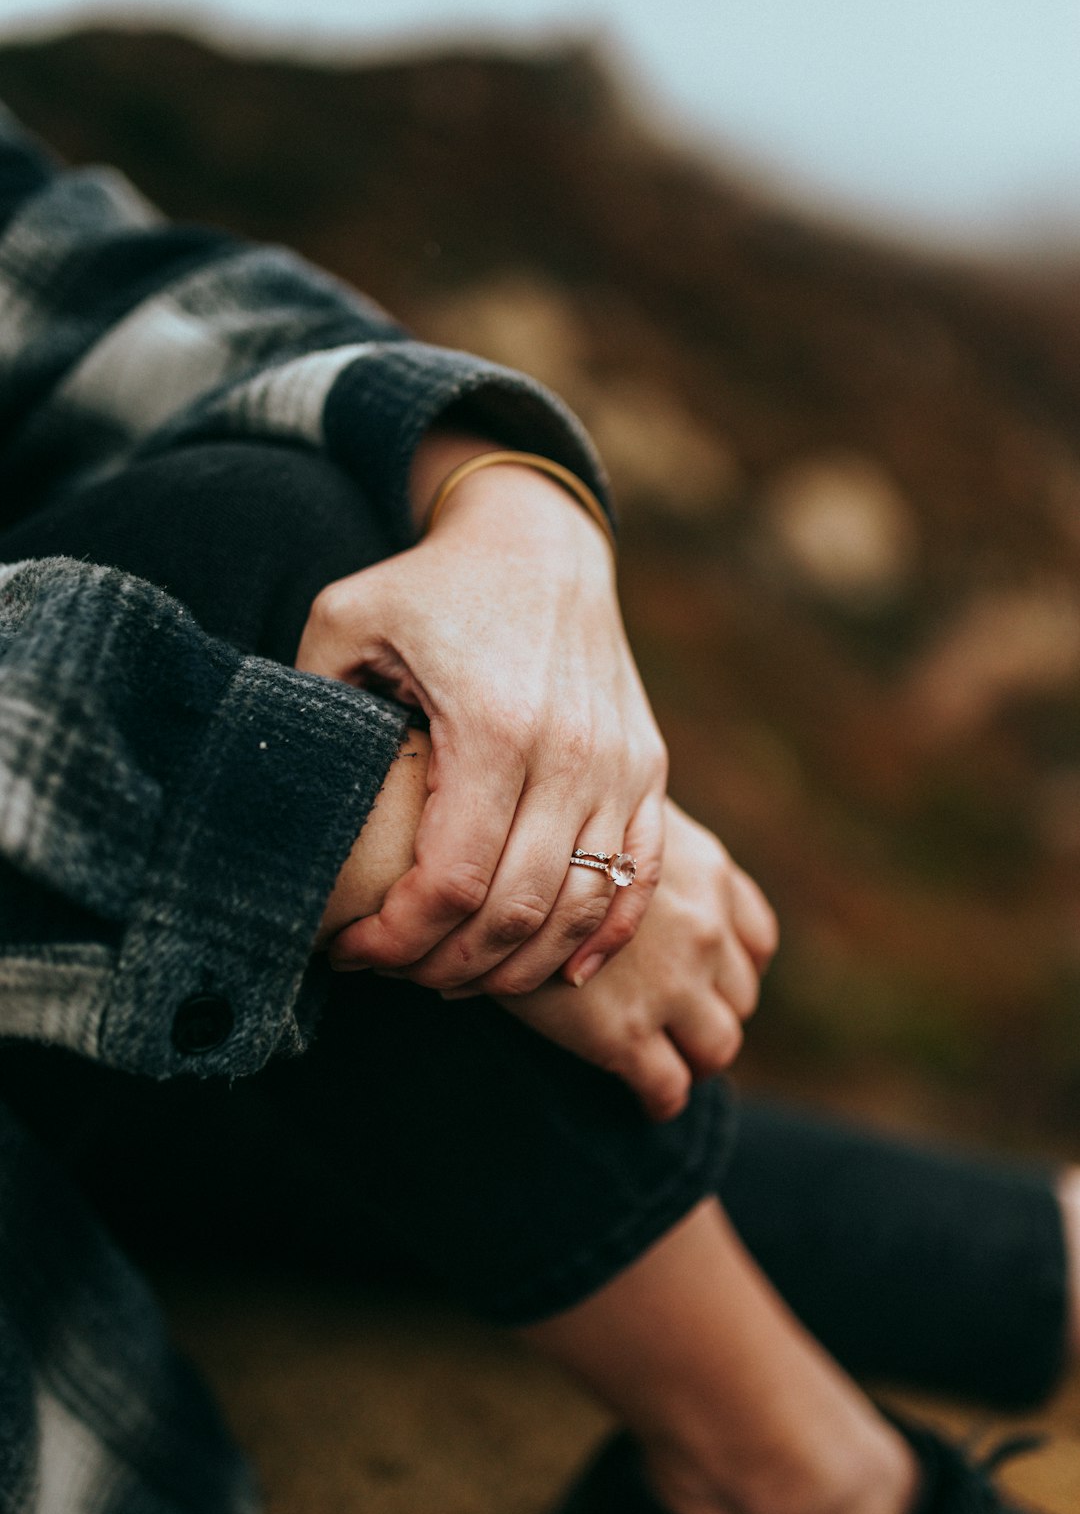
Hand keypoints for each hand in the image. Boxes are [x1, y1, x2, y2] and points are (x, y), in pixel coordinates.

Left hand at [297, 431, 667, 994]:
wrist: (538, 539)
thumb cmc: (429, 586)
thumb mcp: (344, 622)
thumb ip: (311, 706)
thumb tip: (283, 802)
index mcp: (493, 727)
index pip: (451, 883)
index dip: (396, 939)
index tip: (351, 948)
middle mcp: (571, 754)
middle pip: (517, 913)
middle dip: (447, 966)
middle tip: (397, 970)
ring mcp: (620, 765)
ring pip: (582, 910)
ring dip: (520, 966)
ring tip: (459, 975)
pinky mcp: (648, 768)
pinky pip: (643, 876)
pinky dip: (606, 936)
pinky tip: (563, 971)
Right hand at [499, 801, 778, 1121]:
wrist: (484, 868)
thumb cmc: (528, 824)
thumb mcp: (604, 814)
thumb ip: (631, 849)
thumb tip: (610, 870)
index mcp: (705, 873)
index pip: (754, 938)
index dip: (733, 967)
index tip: (709, 980)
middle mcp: (704, 927)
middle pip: (741, 995)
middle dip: (715, 1014)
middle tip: (683, 1028)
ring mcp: (672, 985)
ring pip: (719, 1045)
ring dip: (697, 1057)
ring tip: (670, 1067)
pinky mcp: (625, 1034)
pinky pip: (668, 1086)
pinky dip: (663, 1099)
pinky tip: (646, 1102)